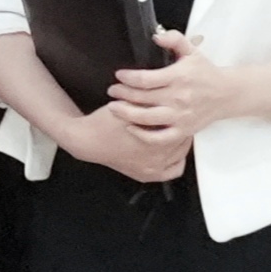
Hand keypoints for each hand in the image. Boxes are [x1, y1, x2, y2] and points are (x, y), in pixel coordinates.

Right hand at [50, 102, 192, 186]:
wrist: (87, 140)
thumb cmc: (105, 123)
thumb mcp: (129, 105)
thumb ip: (150, 102)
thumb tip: (169, 96)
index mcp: (155, 141)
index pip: (180, 127)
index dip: (179, 116)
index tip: (178, 109)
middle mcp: (157, 158)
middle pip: (183, 142)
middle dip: (182, 129)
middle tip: (179, 119)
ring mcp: (152, 169)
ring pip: (180, 156)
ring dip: (181, 144)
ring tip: (177, 132)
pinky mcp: (147, 175)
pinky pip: (173, 171)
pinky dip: (177, 162)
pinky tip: (173, 153)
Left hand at [105, 29, 243, 142]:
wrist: (227, 94)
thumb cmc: (205, 72)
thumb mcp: (192, 51)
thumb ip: (174, 39)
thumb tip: (156, 35)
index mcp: (179, 77)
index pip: (146, 79)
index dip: (127, 78)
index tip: (119, 75)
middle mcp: (179, 98)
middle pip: (142, 98)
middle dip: (122, 94)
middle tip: (111, 91)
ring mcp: (181, 116)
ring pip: (146, 119)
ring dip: (125, 113)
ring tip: (113, 107)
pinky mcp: (183, 131)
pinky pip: (159, 138)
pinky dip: (142, 135)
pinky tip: (130, 127)